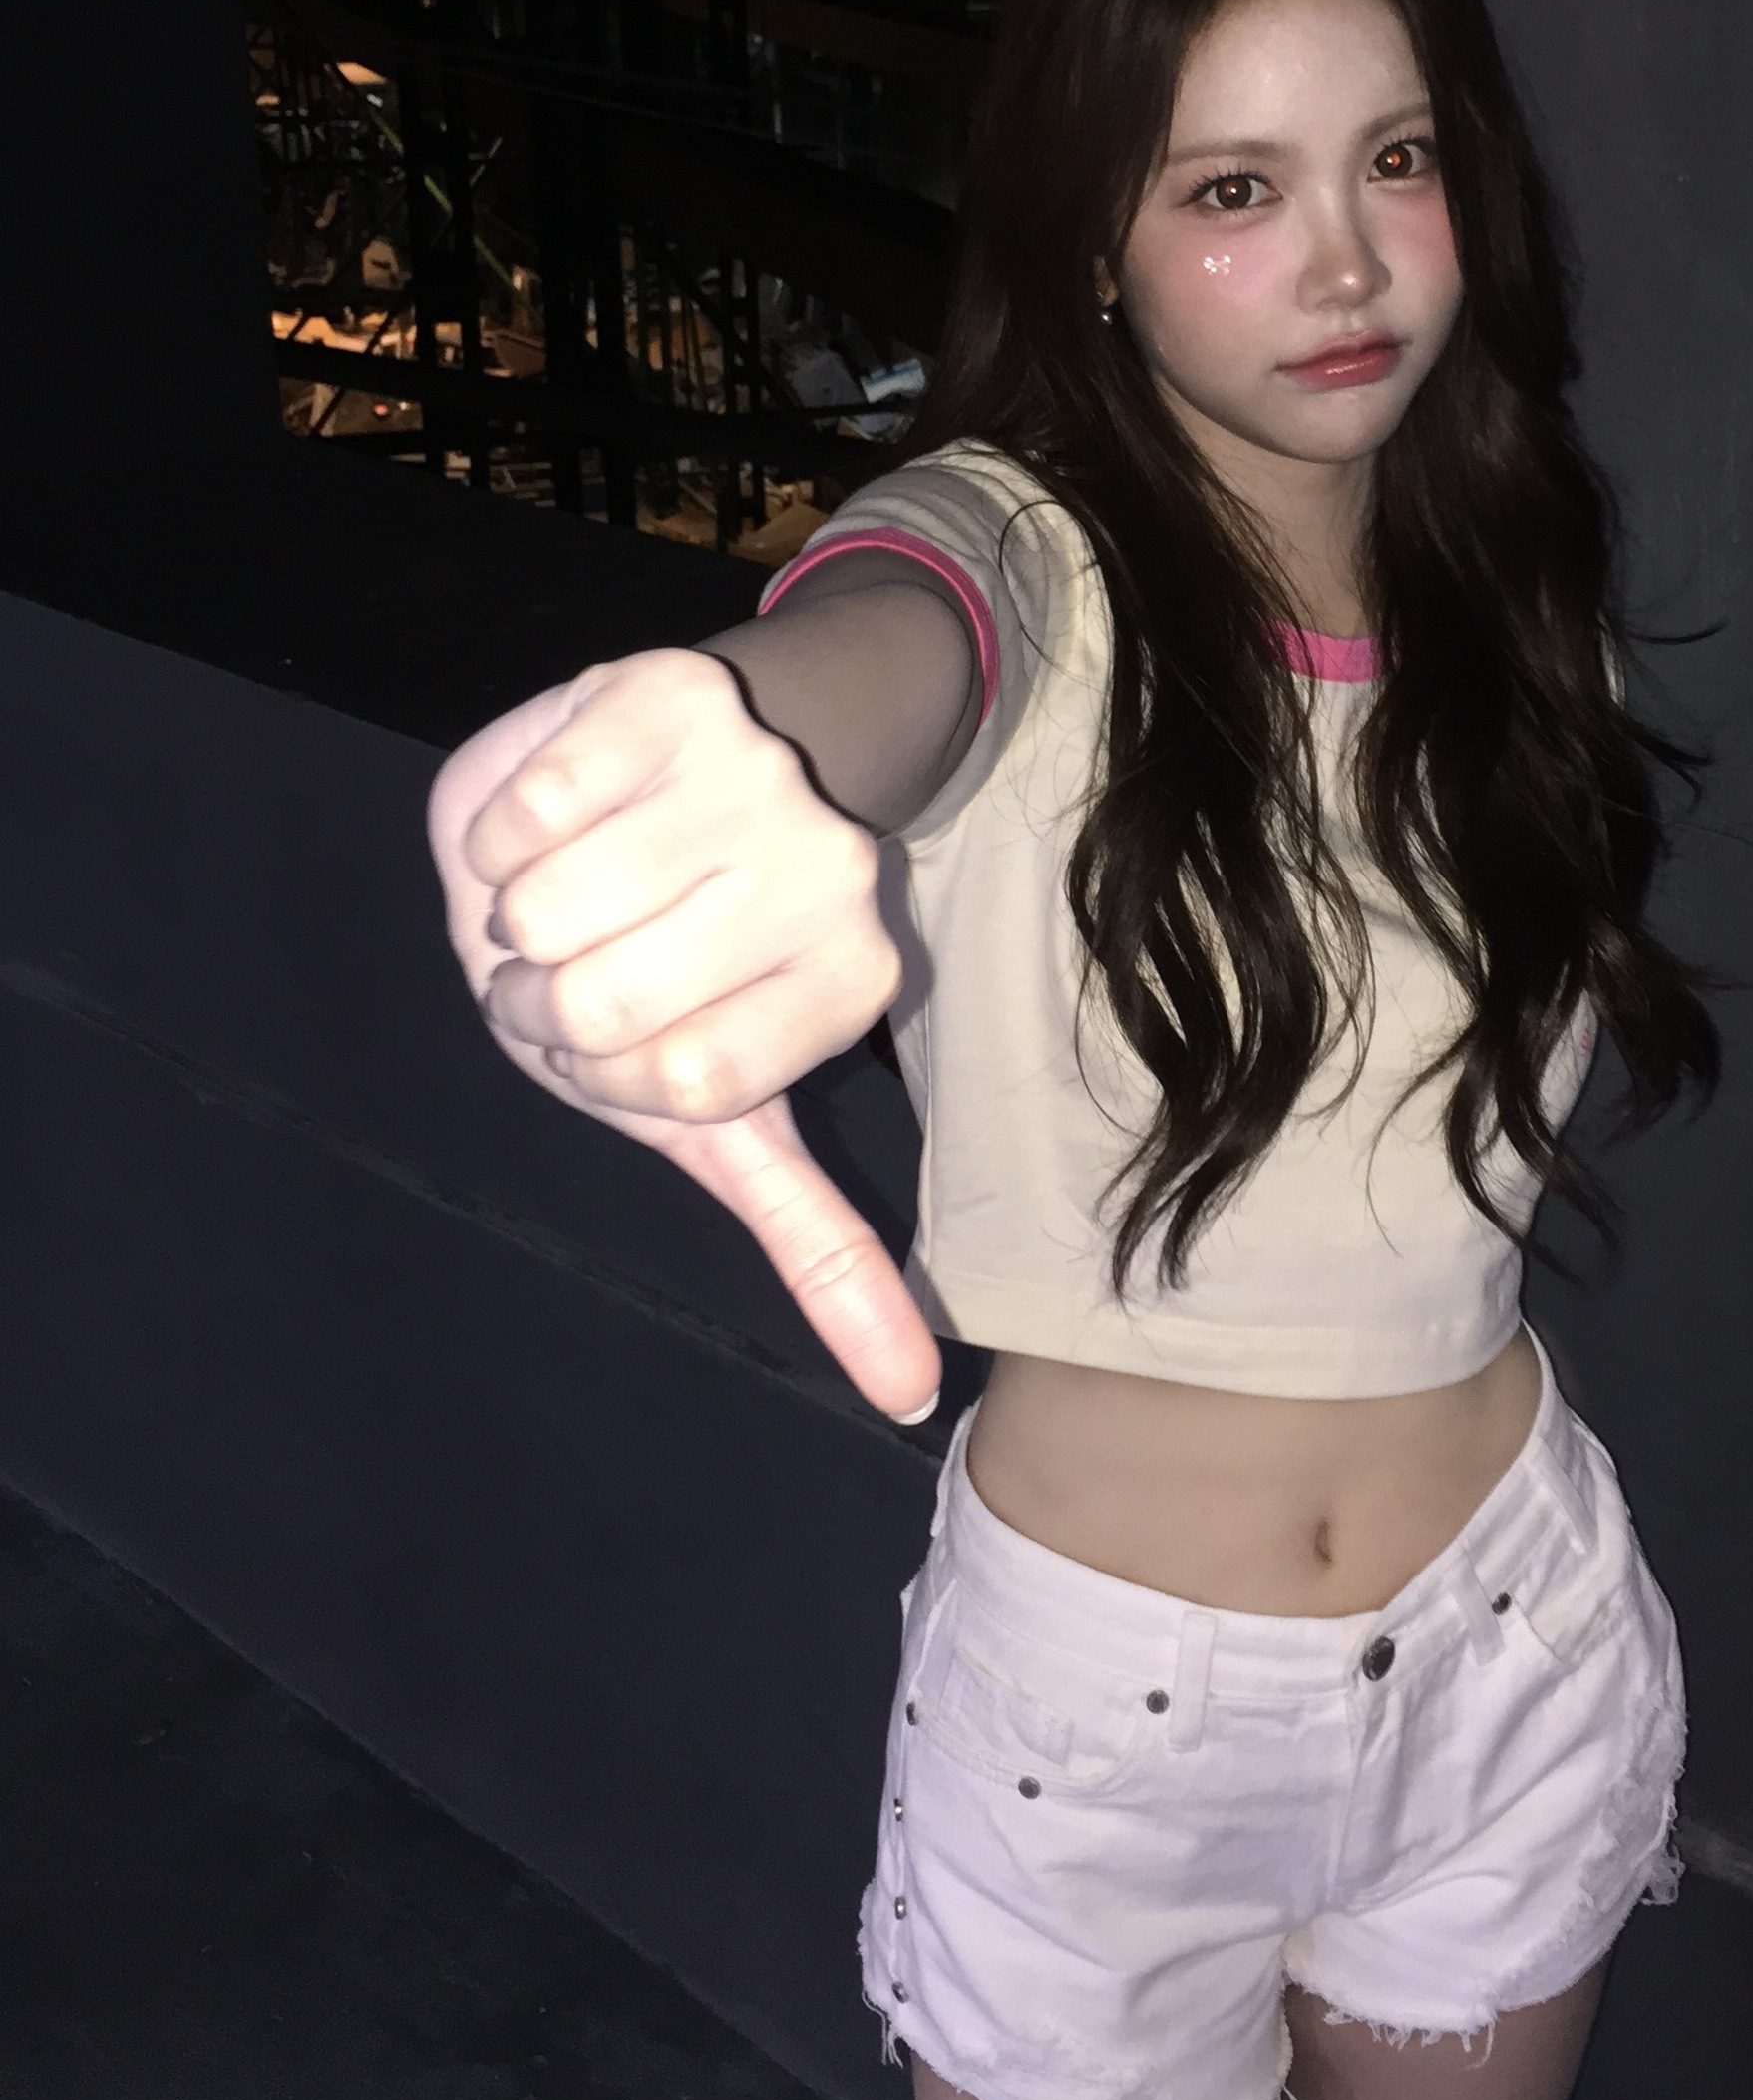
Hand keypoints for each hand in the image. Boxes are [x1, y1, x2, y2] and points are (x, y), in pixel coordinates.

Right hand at [427, 649, 940, 1422]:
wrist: (664, 776)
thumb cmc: (679, 965)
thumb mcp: (740, 1118)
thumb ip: (822, 1248)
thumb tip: (910, 1403)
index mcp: (852, 979)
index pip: (687, 1086)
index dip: (614, 1077)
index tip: (631, 1042)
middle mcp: (829, 869)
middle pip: (605, 1010)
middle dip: (547, 1005)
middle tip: (580, 965)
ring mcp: (753, 775)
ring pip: (548, 914)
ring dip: (510, 918)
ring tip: (561, 891)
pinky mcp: (666, 695)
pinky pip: (525, 812)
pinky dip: (494, 832)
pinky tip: (546, 815)